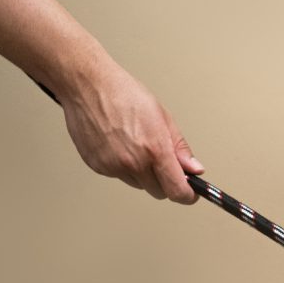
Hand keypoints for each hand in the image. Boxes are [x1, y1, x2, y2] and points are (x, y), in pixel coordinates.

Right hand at [58, 62, 203, 203]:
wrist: (89, 87)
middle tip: (164, 163)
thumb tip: (194, 168)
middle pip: (159, 192)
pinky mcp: (97, 166)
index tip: (191, 193)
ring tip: (137, 146)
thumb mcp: (163, 118)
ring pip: (138, 184)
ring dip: (144, 175)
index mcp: (155, 150)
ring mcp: (113, 166)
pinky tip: (121, 146)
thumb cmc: (124, 95)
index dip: (187, 195)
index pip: (177, 190)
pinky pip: (119, 176)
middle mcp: (133, 162)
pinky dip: (124, 168)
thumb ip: (180, 148)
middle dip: (166, 182)